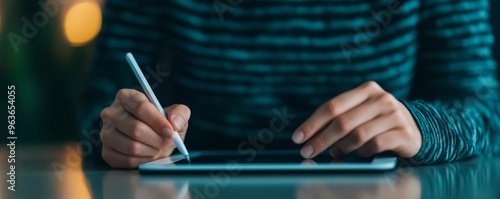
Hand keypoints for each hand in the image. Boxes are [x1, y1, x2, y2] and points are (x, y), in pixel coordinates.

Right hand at [100, 89, 190, 168]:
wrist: (155, 144)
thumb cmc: (163, 126)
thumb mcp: (177, 116)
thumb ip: (180, 113)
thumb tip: (174, 122)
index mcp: (126, 97)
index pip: (140, 107)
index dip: (157, 121)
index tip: (170, 132)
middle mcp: (111, 113)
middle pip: (135, 128)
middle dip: (156, 139)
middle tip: (167, 142)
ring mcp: (106, 133)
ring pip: (131, 146)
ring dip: (151, 151)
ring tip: (158, 148)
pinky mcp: (106, 151)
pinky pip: (127, 160)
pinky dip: (143, 161)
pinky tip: (149, 155)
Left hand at [292, 81, 420, 158]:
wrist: (416, 128)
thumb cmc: (379, 121)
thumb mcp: (361, 112)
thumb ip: (340, 118)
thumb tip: (309, 136)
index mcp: (366, 90)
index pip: (332, 106)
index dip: (312, 123)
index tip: (297, 137)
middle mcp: (381, 99)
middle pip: (342, 122)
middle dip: (321, 139)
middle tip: (308, 151)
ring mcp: (394, 115)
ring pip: (358, 134)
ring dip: (341, 147)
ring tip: (334, 153)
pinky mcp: (403, 132)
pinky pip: (375, 145)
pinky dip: (362, 152)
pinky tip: (358, 154)